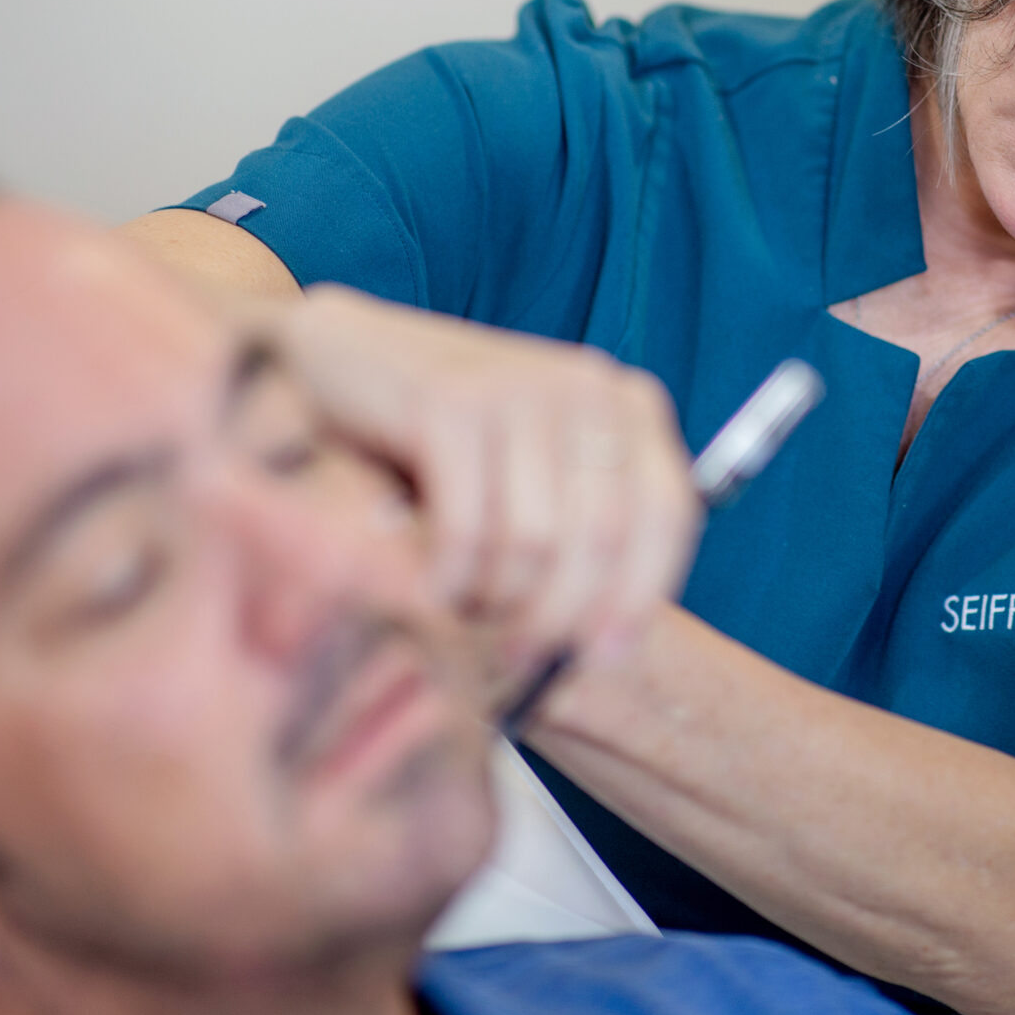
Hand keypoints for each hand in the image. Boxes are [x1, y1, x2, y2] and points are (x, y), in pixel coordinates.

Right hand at [266, 287, 702, 694]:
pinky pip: (466, 528)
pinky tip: (432, 586)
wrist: (345, 356)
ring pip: (533, 543)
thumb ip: (580, 536)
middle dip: (556, 617)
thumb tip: (605, 650)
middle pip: (600, 540)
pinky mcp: (451, 402)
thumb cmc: (450, 437)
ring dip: (494, 600)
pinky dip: (448, 578)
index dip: (639, 596)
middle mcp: (588, 386)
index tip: (602, 657)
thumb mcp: (535, 475)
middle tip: (516, 656)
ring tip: (465, 607)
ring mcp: (520, 387)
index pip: (669, 513)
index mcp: (629, 404)